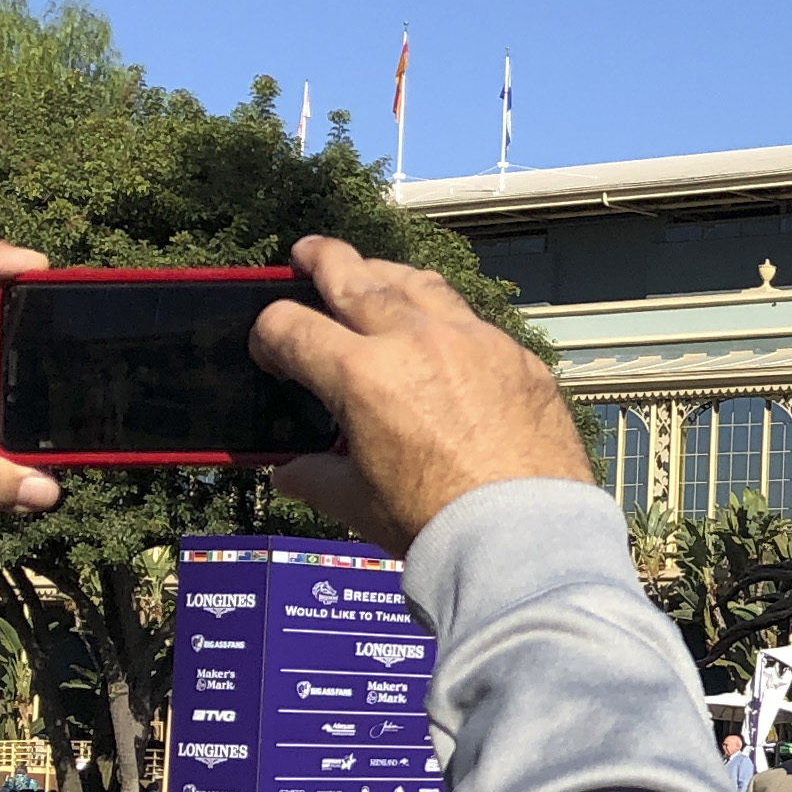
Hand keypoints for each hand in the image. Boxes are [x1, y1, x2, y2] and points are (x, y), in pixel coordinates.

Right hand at [254, 236, 591, 551]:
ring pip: (417, 283)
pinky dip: (443, 316)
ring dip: (385, 274)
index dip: (268, 336)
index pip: (291, 327)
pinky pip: (470, 318)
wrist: (523, 537)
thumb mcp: (358, 503)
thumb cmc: (439, 523)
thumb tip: (292, 473)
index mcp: (361, 374)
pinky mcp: (515, 355)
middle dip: (322, 261)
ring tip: (371, 274)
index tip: (271, 350)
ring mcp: (472, 341)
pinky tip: (439, 330)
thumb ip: (316, 478)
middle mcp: (415, 341)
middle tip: (306, 253)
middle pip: (354, 277)